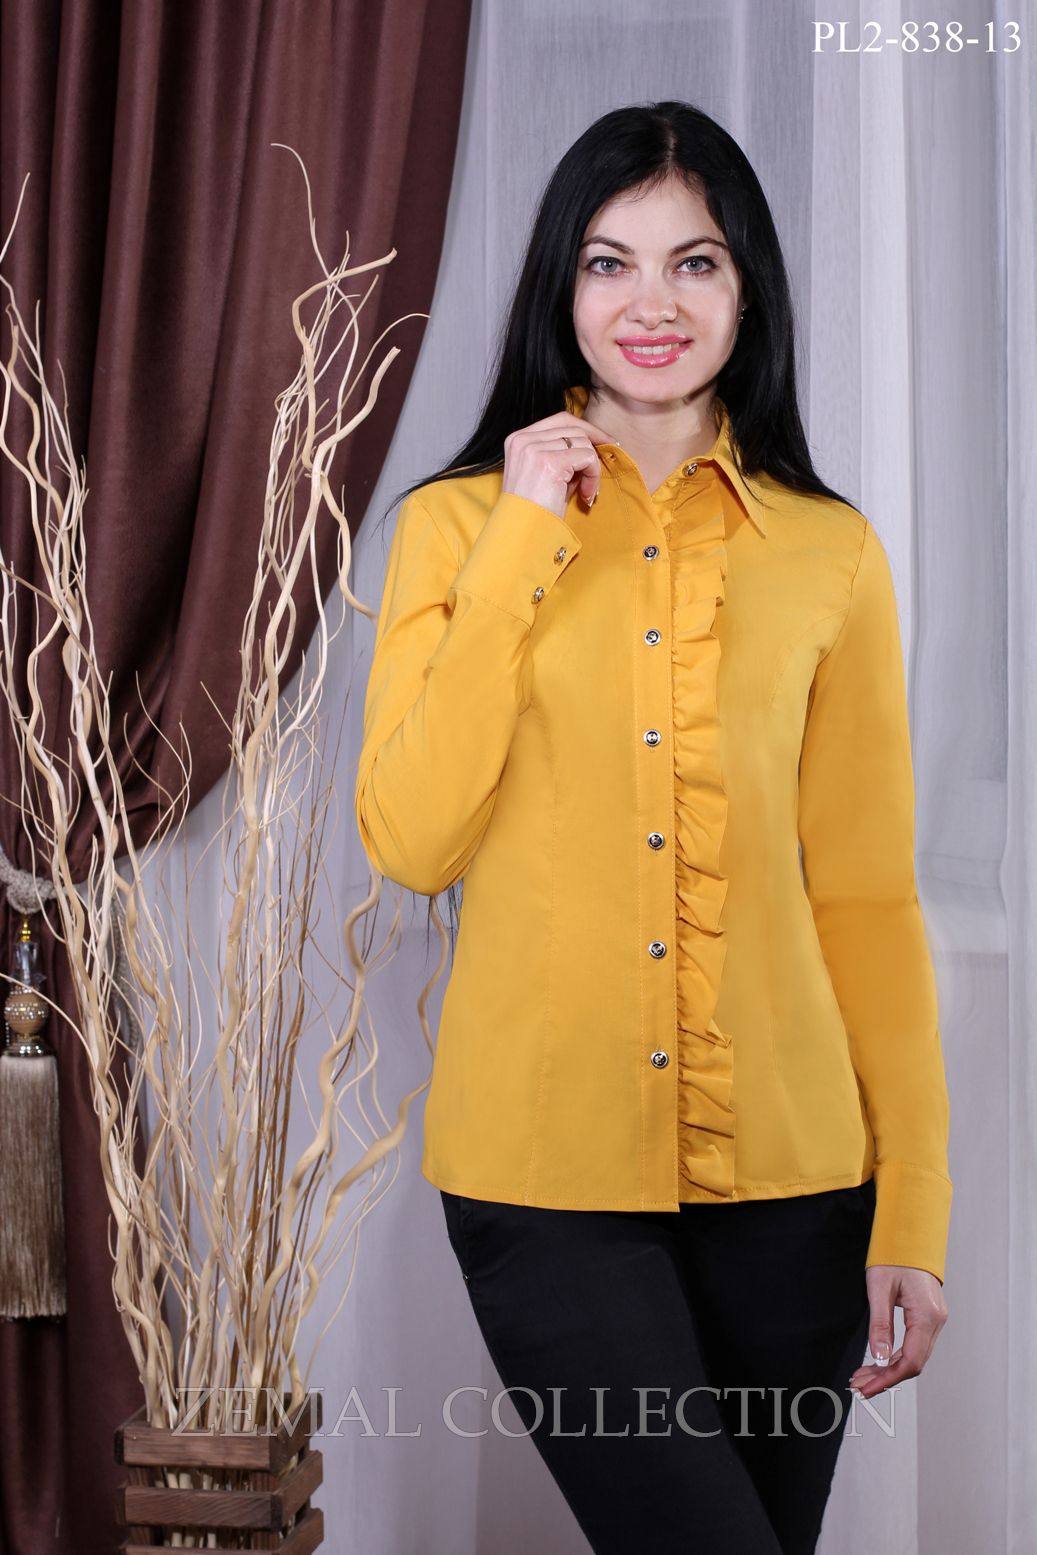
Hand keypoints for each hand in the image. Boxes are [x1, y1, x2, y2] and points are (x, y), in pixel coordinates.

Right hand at [501, 412, 615, 518]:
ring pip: (583, 443)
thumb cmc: (534, 512)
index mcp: (518, 439)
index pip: (560, 420)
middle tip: (596, 475)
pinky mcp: (550, 463)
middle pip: (574, 428)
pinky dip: (592, 477)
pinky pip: (588, 458)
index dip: (586, 429)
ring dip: (592, 469)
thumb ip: (562, 457)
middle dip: (592, 450)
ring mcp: (535, 449)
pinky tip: (586, 496)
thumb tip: (591, 447)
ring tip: (585, 492)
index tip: (604, 442)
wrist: (523, 536)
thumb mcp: (544, 476)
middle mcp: (523, 439)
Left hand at [849, 1265, 947, 1398]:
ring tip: (864, 1376)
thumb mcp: (879, 1288)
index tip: (867, 1388)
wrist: (910, 1236)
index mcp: (927, 1315)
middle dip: (886, 1378)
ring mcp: (935, 1320)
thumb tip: (878, 1357)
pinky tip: (879, 1361)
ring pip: (914, 1356)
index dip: (888, 1379)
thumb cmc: (895, 1256)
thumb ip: (880, 1325)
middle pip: (913, 1363)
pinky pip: (915, 1345)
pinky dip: (896, 1356)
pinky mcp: (929, 1318)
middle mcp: (936, 1321)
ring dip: (889, 1369)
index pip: (911, 1361)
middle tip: (860, 1385)